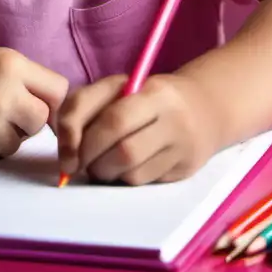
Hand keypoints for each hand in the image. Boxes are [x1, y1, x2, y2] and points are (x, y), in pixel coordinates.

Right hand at [0, 47, 67, 159]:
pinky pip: (8, 148)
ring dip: (13, 134)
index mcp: (9, 60)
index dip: (47, 100)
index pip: (58, 85)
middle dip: (34, 120)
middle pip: (51, 111)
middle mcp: (10, 81)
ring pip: (30, 133)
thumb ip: (10, 77)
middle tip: (6, 120)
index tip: (29, 107)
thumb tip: (40, 98)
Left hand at [54, 72, 220, 184]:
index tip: (67, 153)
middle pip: (123, 150)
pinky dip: (124, 178)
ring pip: (132, 172)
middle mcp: (173, 117)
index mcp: (153, 91)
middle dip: (92, 161)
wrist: (204, 108)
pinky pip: (143, 181)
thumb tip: (67, 158)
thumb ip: (83, 109)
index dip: (82, 139)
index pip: (112, 119)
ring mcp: (182, 145)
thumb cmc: (145, 98)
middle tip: (80, 163)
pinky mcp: (184, 169)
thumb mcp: (116, 90)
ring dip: (106, 173)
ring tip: (102, 163)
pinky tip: (124, 167)